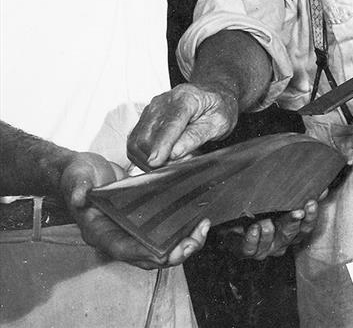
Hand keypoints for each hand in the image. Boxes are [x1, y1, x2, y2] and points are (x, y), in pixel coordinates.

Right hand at [61, 152, 209, 268]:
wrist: (83, 171)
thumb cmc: (77, 175)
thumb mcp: (76, 175)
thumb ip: (78, 185)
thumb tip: (80, 196)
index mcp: (99, 231)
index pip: (122, 249)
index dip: (143, 253)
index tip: (164, 252)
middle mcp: (116, 236)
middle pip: (146, 256)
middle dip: (171, 254)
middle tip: (193, 242)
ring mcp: (130, 230)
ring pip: (159, 248)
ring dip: (182, 244)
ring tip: (201, 230)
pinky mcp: (142, 221)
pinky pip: (163, 233)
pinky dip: (181, 230)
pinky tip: (197, 219)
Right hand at [127, 83, 237, 170]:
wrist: (214, 94)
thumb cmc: (219, 107)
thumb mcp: (219, 123)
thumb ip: (196, 137)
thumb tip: (174, 153)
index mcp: (186, 98)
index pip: (169, 124)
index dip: (161, 145)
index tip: (157, 162)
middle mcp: (164, 101)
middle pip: (147, 135)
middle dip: (158, 157)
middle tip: (182, 162)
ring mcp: (152, 109)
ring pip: (137, 141)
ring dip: (150, 158)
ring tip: (175, 158)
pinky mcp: (146, 118)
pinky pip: (135, 141)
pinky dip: (144, 155)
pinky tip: (163, 156)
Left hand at [214, 198, 321, 260]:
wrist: (231, 219)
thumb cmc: (260, 207)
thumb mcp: (279, 199)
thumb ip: (299, 194)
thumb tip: (322, 188)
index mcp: (291, 230)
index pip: (306, 227)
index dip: (310, 216)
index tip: (311, 202)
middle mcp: (280, 242)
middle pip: (291, 235)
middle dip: (294, 222)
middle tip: (297, 211)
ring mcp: (264, 249)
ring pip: (272, 244)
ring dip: (269, 231)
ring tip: (266, 220)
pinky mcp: (246, 250)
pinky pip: (251, 249)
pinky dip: (253, 239)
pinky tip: (254, 229)